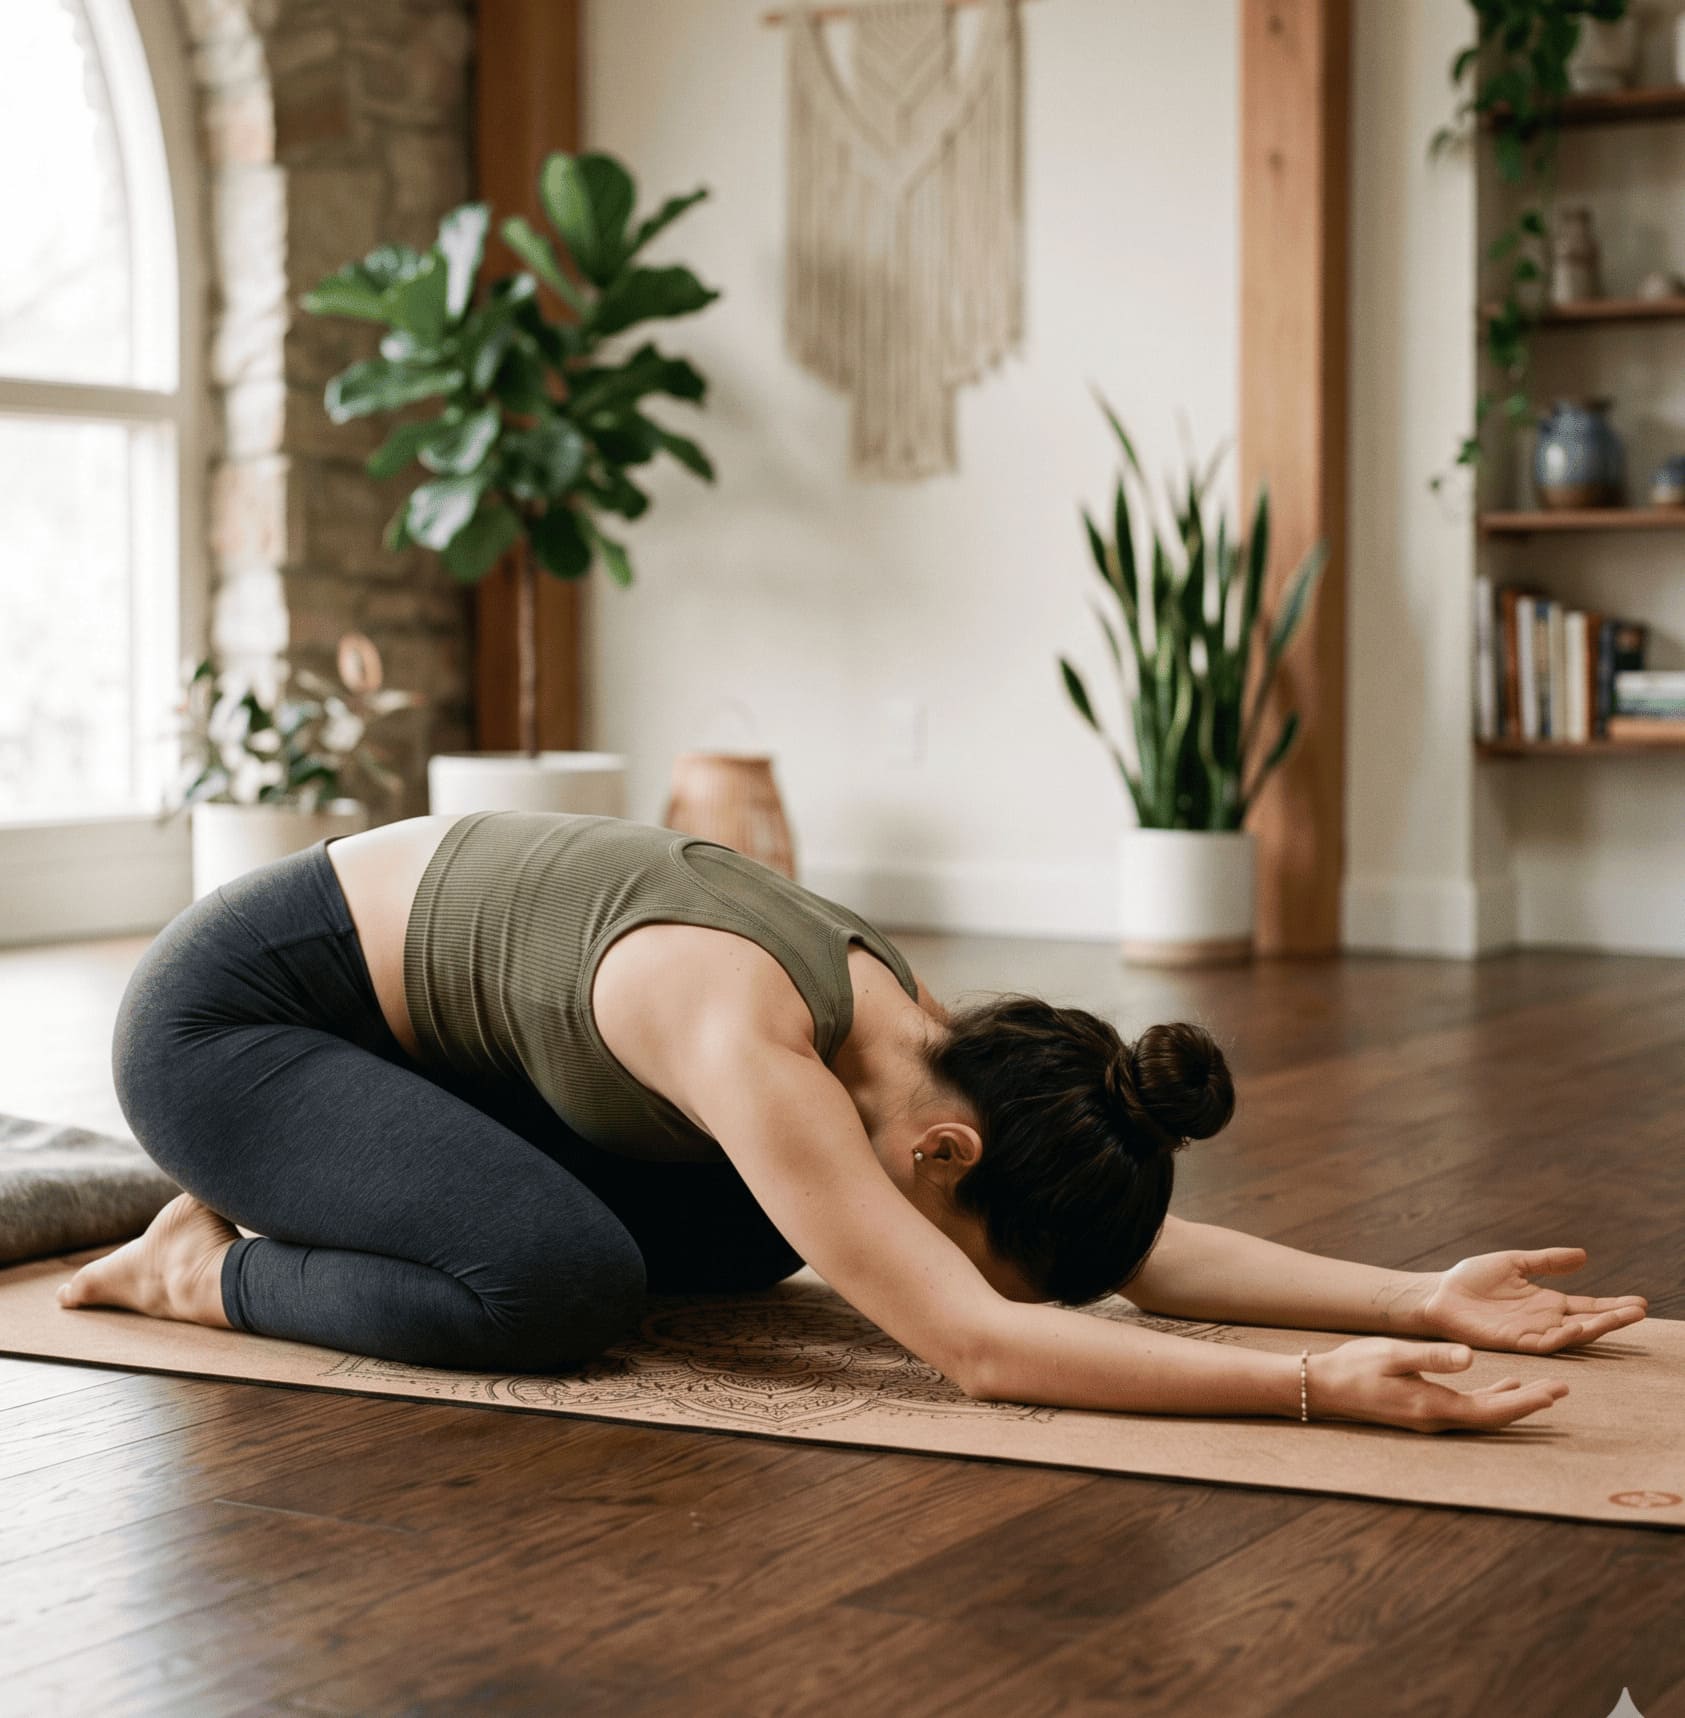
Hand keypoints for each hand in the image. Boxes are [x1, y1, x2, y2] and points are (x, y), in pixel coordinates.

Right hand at [1305, 1337, 1566, 1433]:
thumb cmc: (1355, 1366)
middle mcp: (1438, 1419)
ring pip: (1485, 1414)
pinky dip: (1491, 1397)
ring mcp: (1432, 1418)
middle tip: (1562, 1389)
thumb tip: (1471, 1357)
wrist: (1325, 1387)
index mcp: (1433, 1405)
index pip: (1491, 1409)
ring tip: (1545, 1390)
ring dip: (1514, 1401)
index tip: (1555, 1392)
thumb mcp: (1392, 1354)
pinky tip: (1504, 1384)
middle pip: (1495, 1416)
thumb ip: (1432, 1356)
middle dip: (1529, 1404)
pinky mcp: (1426, 1410)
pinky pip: (1469, 1408)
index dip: (1526, 1402)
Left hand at [1418, 1247, 1647, 1353]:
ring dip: (1595, 1327)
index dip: (1612, 1305)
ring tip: (1620, 1317)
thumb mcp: (1515, 1263)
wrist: (1439, 1294)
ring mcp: (1531, 1332)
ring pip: (1571, 1335)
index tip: (1639, 1303)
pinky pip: (1544, 1342)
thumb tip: (1584, 1255)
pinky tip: (1579, 1326)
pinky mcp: (1514, 1341)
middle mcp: (1544, 1320)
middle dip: (1614, 1318)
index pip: (1587, 1306)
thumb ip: (1547, 1261)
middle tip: (1640, 1312)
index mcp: (1546, 1302)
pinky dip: (1562, 1336)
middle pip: (1587, 1321)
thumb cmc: (1472, 1280)